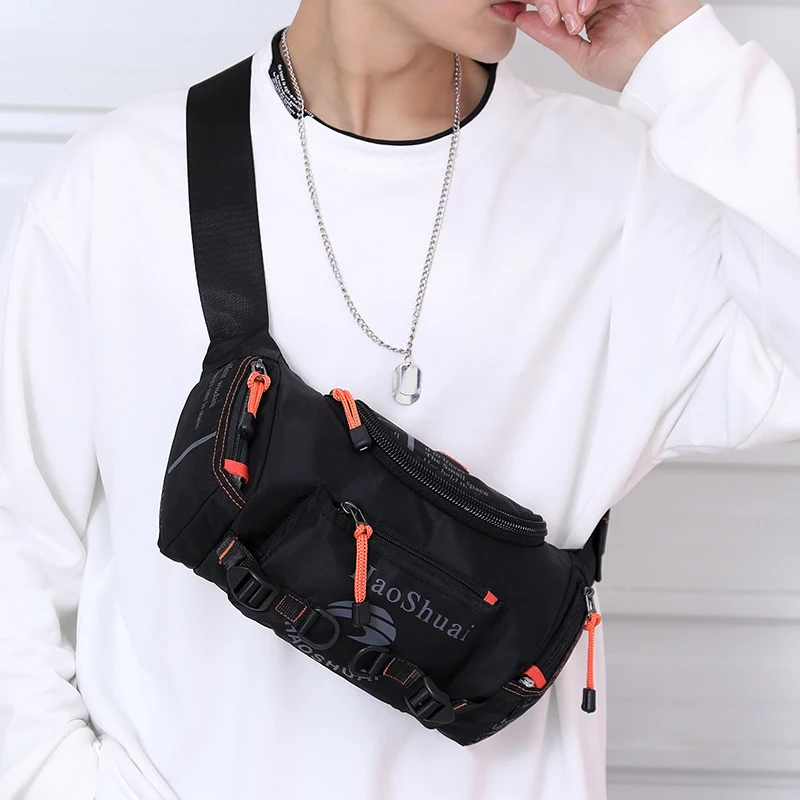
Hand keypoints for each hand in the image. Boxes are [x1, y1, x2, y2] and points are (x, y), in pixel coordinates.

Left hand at [515, 1, 702, 91]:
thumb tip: (520, 18)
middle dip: (553, 1)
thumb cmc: (633, 69)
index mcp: (593, 7)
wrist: (667, 70)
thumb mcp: (581, 56)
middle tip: (557, 22)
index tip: (514, 11)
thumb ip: (550, 36)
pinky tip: (587, 9)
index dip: (540, 5)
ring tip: (576, 20)